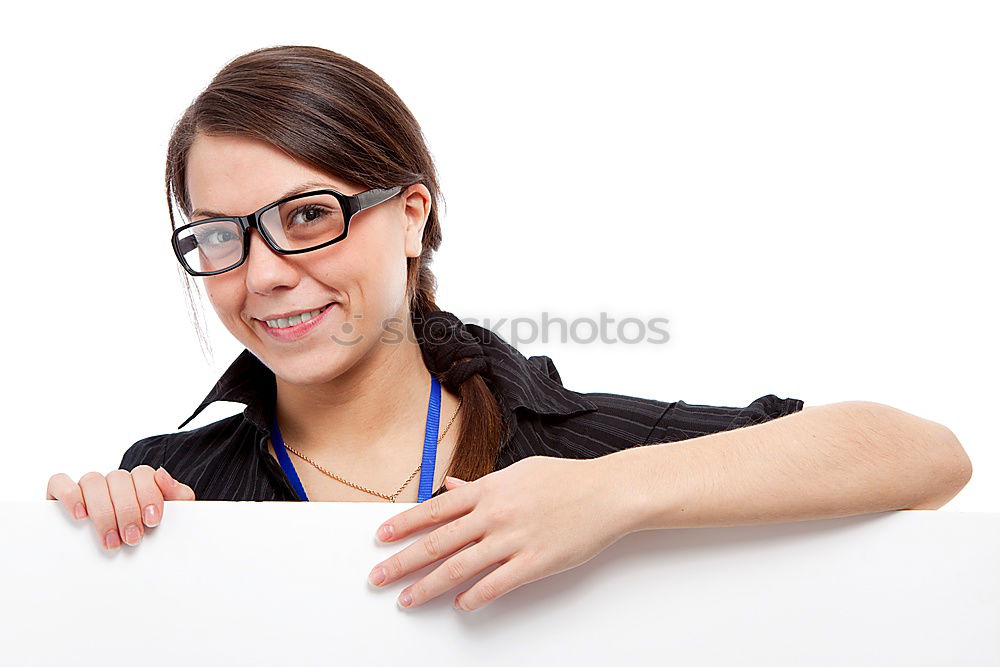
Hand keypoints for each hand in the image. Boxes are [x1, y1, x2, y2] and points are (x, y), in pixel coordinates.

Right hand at [46, 465, 195, 550]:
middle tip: (132, 538)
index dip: (148, 495)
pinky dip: (69, 495)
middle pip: (118, 479)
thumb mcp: (173, 515)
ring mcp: (88, 487)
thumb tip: (161, 474)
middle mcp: (113, 481)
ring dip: (102, 511)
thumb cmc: (150, 533)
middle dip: (126, 511)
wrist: (131, 558)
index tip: (152, 521)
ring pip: (92, 481)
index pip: (143, 474)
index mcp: (139, 481)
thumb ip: (177, 494)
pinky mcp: (60, 496)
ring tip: (110, 539)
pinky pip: (59, 483)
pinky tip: (81, 515)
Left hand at [367, 455, 631, 610]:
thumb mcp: (518, 472)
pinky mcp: (535, 561)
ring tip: (408, 599)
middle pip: (438, 541)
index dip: (405, 525)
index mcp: (489, 489)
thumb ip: (482, 484)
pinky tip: (460, 605)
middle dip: (403, 562)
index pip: (435, 509)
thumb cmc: (565, 480)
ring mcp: (514, 539)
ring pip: (460, 567)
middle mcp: (495, 514)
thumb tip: (453, 488)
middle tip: (378, 577)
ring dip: (429, 586)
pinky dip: (475, 596)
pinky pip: (497, 583)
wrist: (607, 492)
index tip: (382, 537)